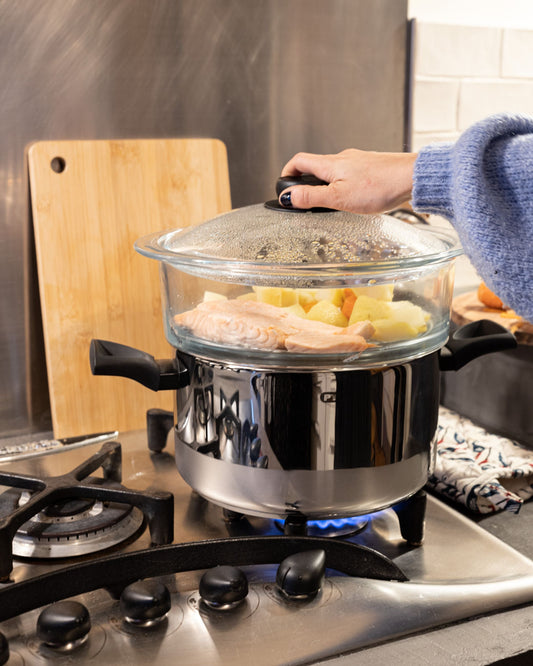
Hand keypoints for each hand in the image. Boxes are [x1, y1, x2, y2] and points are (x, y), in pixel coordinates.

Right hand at [279, 149, 417, 213]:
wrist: (412, 178)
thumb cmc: (380, 187)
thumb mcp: (339, 198)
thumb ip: (312, 197)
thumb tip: (288, 197)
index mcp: (331, 164)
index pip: (299, 161)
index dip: (287, 172)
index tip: (283, 185)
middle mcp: (343, 158)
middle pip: (316, 166)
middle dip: (306, 182)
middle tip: (304, 200)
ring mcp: (358, 162)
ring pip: (334, 171)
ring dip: (325, 185)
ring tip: (329, 204)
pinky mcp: (371, 168)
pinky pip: (350, 175)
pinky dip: (343, 186)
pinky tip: (353, 199)